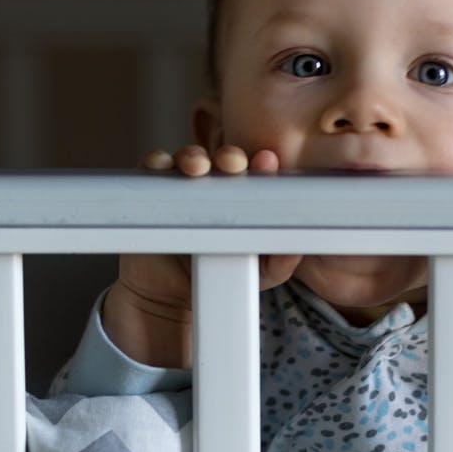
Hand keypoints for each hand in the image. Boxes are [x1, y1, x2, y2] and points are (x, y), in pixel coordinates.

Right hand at [102, 145, 302, 367]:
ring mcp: (183, 185)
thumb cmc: (222, 275)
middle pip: (224, 159)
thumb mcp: (260, 273)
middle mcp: (215, 184)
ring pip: (188, 158)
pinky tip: (162, 166)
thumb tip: (301, 246)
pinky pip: (152, 168)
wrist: (172, 296)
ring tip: (197, 167)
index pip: (256, 172)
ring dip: (193, 155)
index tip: (268, 161)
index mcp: (244, 196)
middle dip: (230, 156)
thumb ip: (282, 260)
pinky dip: (156, 161)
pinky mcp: (152, 191)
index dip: (262, 163)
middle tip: (233, 164)